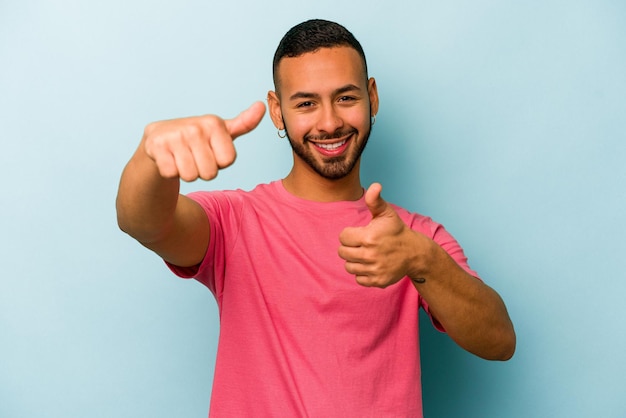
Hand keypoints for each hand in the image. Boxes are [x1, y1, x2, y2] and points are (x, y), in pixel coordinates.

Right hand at [142, 101, 265, 180]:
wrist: (160, 140)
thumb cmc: (197, 139)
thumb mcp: (222, 132)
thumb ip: (244, 123)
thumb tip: (261, 106)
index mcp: (214, 123)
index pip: (228, 161)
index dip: (219, 162)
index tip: (210, 150)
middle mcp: (194, 126)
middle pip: (210, 173)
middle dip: (203, 170)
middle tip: (194, 156)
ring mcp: (173, 135)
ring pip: (191, 176)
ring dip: (187, 173)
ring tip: (182, 158)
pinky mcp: (155, 146)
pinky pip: (172, 174)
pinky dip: (170, 172)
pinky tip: (168, 159)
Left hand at [338, 183, 425, 287]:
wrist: (414, 252)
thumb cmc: (396, 231)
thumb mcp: (386, 213)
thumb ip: (375, 200)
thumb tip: (375, 186)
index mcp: (369, 237)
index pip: (342, 237)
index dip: (349, 234)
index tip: (360, 233)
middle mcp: (370, 255)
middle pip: (342, 253)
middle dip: (349, 247)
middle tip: (361, 244)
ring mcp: (374, 269)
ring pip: (349, 267)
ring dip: (354, 261)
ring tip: (366, 254)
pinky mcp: (378, 281)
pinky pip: (358, 279)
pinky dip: (362, 273)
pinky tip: (371, 265)